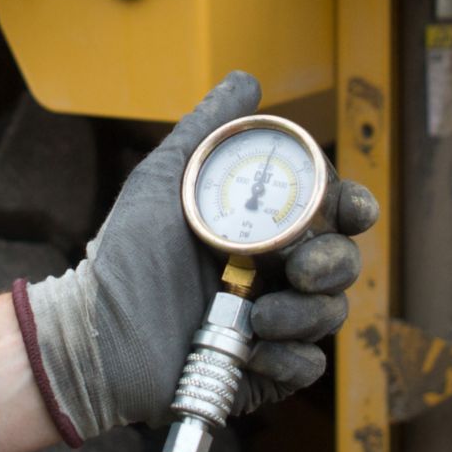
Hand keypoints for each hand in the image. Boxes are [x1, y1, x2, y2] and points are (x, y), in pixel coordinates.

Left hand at [16, 72, 380, 444]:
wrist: (97, 333)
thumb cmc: (125, 255)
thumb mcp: (163, 181)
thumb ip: (205, 129)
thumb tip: (248, 80)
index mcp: (265, 229)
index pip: (332, 212)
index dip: (354, 207)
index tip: (351, 208)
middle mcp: (278, 273)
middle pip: (343, 262)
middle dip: (333, 263)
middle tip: (299, 269)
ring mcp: (275, 323)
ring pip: (331, 314)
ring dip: (304, 314)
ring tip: (257, 318)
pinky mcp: (266, 372)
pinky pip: (308, 366)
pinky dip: (289, 359)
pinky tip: (254, 351)